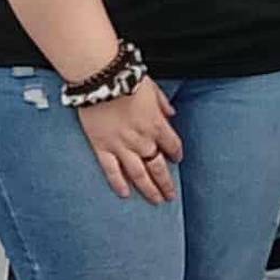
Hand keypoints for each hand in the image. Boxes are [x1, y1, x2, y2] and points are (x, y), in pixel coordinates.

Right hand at [77, 78, 182, 203]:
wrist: (102, 78)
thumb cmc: (127, 79)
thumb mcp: (153, 88)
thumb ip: (163, 104)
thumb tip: (171, 113)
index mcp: (156, 124)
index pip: (172, 145)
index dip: (176, 154)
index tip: (177, 160)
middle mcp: (142, 139)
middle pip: (158, 167)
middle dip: (166, 183)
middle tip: (170, 196)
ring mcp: (121, 146)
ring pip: (138, 174)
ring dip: (149, 189)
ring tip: (156, 200)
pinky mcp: (102, 147)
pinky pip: (112, 170)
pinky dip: (119, 183)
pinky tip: (125, 194)